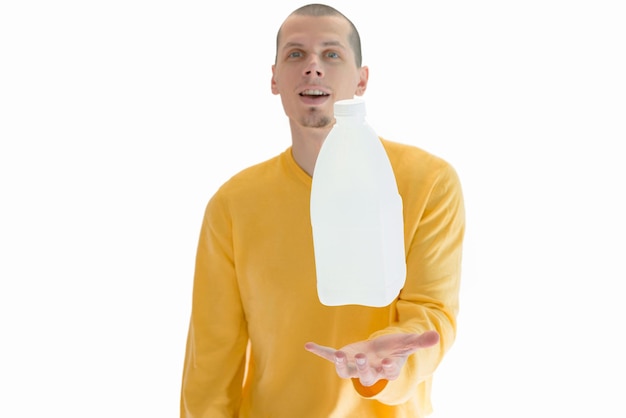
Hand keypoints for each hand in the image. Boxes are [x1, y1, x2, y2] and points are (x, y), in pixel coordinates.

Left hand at [304, 331, 438, 386]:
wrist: (379, 355)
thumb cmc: (394, 350)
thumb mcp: (408, 344)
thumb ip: (420, 341)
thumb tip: (437, 335)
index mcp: (386, 369)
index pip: (388, 372)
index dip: (388, 368)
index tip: (388, 363)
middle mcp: (369, 371)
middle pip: (365, 375)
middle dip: (363, 367)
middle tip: (362, 358)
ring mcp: (355, 365)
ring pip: (346, 371)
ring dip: (342, 365)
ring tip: (340, 356)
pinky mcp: (344, 357)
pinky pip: (330, 356)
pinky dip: (321, 351)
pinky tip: (309, 345)